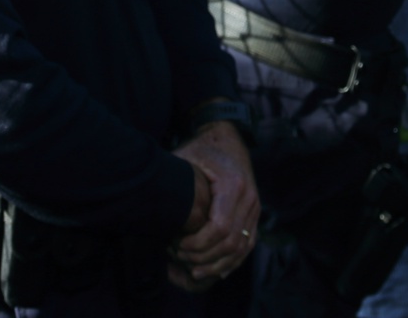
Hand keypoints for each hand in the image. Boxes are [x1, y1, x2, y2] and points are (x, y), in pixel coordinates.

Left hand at [168, 121, 259, 286]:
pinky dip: (232, 260)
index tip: (177, 246)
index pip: (219, 228)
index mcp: (233, 185)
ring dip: (218, 264)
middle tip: (180, 258)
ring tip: (194, 270)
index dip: (197, 244)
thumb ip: (174, 182)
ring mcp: (255, 207)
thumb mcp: (185, 159)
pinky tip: (216, 271)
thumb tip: (152, 205)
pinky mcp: (254, 213)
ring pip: (241, 247)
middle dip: (204, 257)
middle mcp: (249, 198)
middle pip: (230, 242)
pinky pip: (248, 243)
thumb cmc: (201, 148)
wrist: (226, 136)